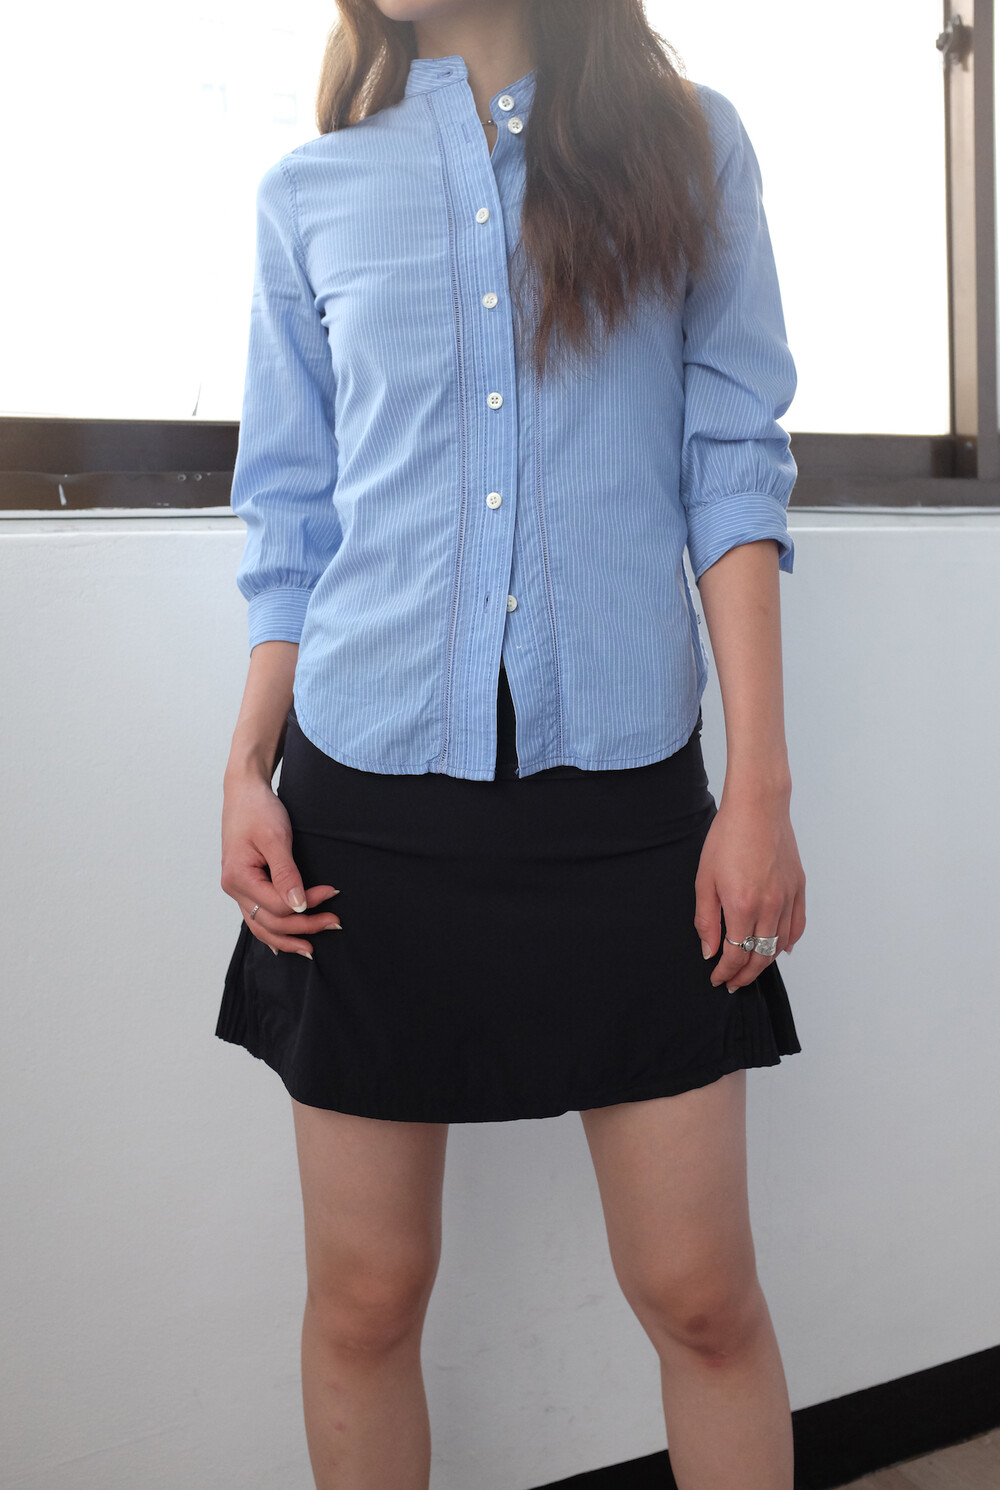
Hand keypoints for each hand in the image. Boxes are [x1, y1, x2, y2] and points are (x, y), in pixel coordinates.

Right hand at [221, 771, 340, 957]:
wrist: (244, 791)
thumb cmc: (258, 810)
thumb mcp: (276, 838)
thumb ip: (286, 873)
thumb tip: (298, 906)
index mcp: (238, 878)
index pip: (277, 906)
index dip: (307, 904)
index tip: (332, 891)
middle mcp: (234, 888)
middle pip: (270, 923)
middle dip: (303, 927)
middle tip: (335, 923)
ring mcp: (238, 889)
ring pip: (261, 927)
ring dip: (288, 938)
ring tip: (312, 949)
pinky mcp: (245, 886)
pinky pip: (258, 917)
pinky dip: (273, 931)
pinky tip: (285, 943)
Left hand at [694, 796, 804, 991]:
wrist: (758, 807)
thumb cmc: (727, 837)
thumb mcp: (704, 879)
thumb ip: (706, 919)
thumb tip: (709, 950)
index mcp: (742, 905)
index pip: (735, 954)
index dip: (725, 971)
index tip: (716, 978)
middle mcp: (770, 906)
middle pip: (759, 956)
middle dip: (744, 975)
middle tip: (732, 983)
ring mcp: (788, 898)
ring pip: (779, 945)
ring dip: (764, 963)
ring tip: (750, 970)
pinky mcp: (799, 888)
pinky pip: (797, 926)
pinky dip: (788, 943)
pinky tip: (780, 949)